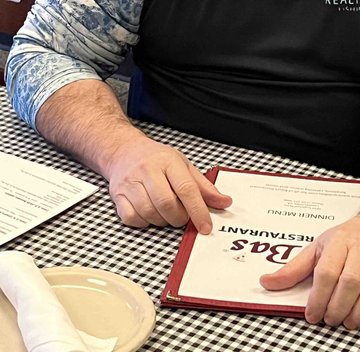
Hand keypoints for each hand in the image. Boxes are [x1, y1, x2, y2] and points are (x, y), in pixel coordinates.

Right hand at [105, 135, 231, 231]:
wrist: (125, 151)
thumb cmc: (156, 159)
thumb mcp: (183, 166)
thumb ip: (204, 186)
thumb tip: (224, 202)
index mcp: (168, 161)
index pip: (186, 188)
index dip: (198, 210)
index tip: (206, 226)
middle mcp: (148, 169)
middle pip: (167, 203)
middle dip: (179, 218)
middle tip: (182, 216)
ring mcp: (130, 182)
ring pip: (149, 212)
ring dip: (162, 220)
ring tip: (166, 212)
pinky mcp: (117, 195)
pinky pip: (132, 218)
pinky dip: (144, 222)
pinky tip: (149, 213)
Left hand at [260, 211, 359, 332]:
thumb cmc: (351, 237)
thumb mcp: (320, 246)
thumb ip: (295, 268)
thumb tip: (267, 282)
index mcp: (340, 241)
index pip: (327, 270)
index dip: (318, 296)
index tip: (312, 314)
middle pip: (351, 280)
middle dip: (338, 306)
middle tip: (330, 319)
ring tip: (348, 322)